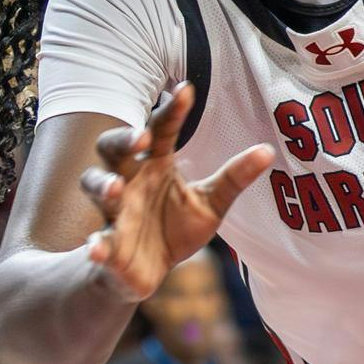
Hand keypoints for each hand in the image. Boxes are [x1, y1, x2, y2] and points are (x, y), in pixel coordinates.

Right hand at [77, 84, 273, 301]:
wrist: (148, 274)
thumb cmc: (176, 228)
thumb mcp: (211, 202)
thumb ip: (234, 177)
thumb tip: (269, 150)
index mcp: (157, 165)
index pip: (162, 130)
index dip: (172, 110)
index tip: (185, 88)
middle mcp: (130, 181)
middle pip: (113, 149)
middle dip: (122, 139)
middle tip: (140, 138)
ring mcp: (115, 213)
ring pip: (95, 187)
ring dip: (102, 185)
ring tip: (116, 188)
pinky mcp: (107, 248)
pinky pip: (96, 243)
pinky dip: (95, 245)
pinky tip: (96, 248)